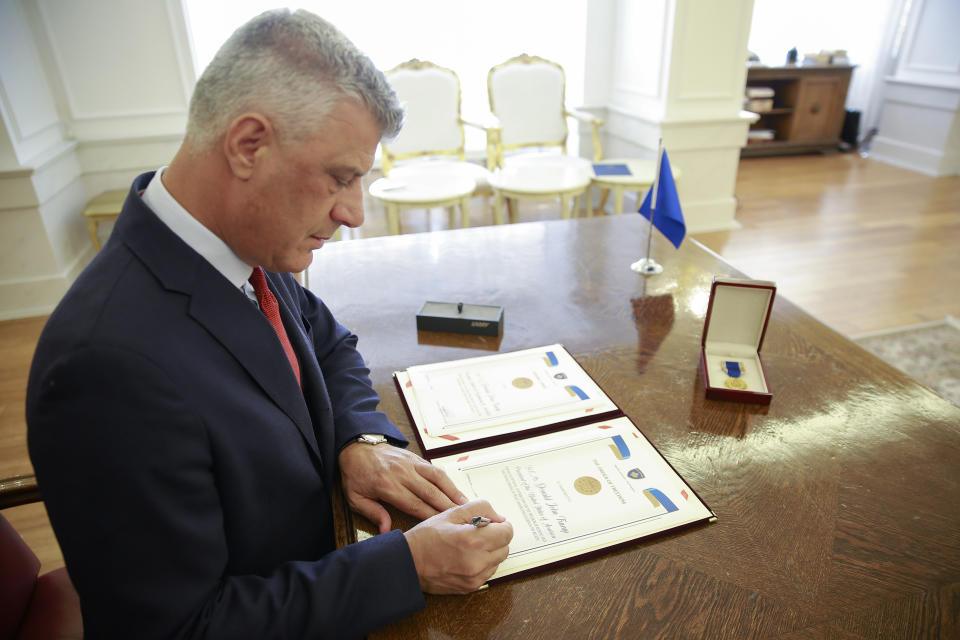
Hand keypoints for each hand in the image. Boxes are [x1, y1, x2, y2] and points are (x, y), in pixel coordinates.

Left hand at [338, 442, 467, 532]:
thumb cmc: (355, 474)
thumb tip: (386, 530)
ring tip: (466, 505)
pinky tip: (456, 491)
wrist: (357, 447)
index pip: (414, 504)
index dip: (430, 516)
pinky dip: (447, 481)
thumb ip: (372, 513)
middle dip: (447, 507)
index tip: (444, 527)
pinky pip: (435, 469)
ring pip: (437, 478)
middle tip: (463, 519)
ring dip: (453, 492)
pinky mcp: (416, 458)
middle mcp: (402, 473)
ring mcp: (411, 463)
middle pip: (430, 492)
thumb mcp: (355, 497)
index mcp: (387, 486)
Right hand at [404, 499, 512, 593]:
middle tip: (479, 532)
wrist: (408, 563)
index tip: (491, 523)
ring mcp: (475, 577)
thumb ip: (480, 508)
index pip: (507, 532)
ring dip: (490, 551)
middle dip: (496, 537)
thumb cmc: (426, 537)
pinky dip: (482, 564)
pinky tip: (466, 557)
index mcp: (474, 540)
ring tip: (470, 545)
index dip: (501, 524)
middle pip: (505, 547)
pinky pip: (488, 573)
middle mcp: (478, 561)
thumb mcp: (451, 513)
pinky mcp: (471, 587)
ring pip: (497, 561)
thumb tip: (499, 517)